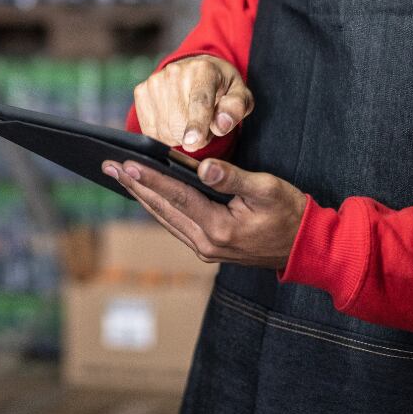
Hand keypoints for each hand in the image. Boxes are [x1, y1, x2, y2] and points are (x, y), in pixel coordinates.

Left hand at [102, 156, 306, 271]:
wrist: (304, 247)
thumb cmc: (290, 214)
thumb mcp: (268, 189)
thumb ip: (233, 178)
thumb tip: (204, 167)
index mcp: (219, 228)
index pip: (177, 197)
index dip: (150, 179)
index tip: (125, 164)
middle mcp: (206, 243)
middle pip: (162, 209)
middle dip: (134, 187)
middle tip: (108, 166)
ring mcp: (205, 249)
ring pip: (165, 219)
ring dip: (142, 197)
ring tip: (121, 178)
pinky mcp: (209, 248)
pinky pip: (176, 225)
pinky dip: (159, 208)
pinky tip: (149, 196)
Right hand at [133, 54, 252, 152]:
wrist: (197, 70)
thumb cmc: (222, 87)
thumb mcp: (240, 95)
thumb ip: (236, 109)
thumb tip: (222, 125)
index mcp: (204, 69)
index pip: (200, 102)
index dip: (197, 124)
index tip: (193, 142)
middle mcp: (176, 72)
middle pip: (180, 121)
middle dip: (196, 135)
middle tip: (206, 125)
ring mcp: (155, 81)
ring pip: (164, 130)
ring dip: (180, 136)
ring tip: (192, 120)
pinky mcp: (141, 92)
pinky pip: (150, 130)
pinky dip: (165, 134)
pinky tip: (175, 120)